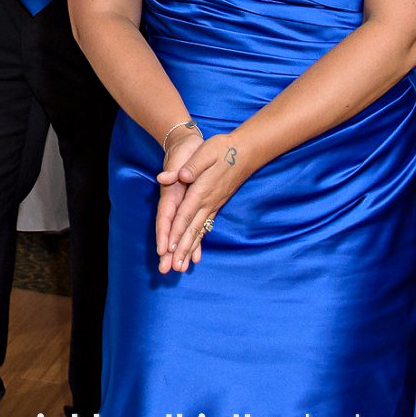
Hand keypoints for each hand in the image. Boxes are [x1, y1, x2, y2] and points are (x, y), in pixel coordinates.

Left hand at [155, 132, 251, 273]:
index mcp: (201, 190)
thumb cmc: (224, 149)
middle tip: (173, 267)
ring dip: (189, 249)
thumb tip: (179, 176)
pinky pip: (206, 226)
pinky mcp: (217, 204)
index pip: (185, 214)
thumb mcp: (205, 152)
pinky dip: (199, 240)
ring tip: (182, 266)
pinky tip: (195, 252)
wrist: (247, 151)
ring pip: (199, 231)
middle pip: (191, 229)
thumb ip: (191, 166)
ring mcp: (214, 205)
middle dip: (182, 249)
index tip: (168, 249)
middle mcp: (208, 202)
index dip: (176, 231)